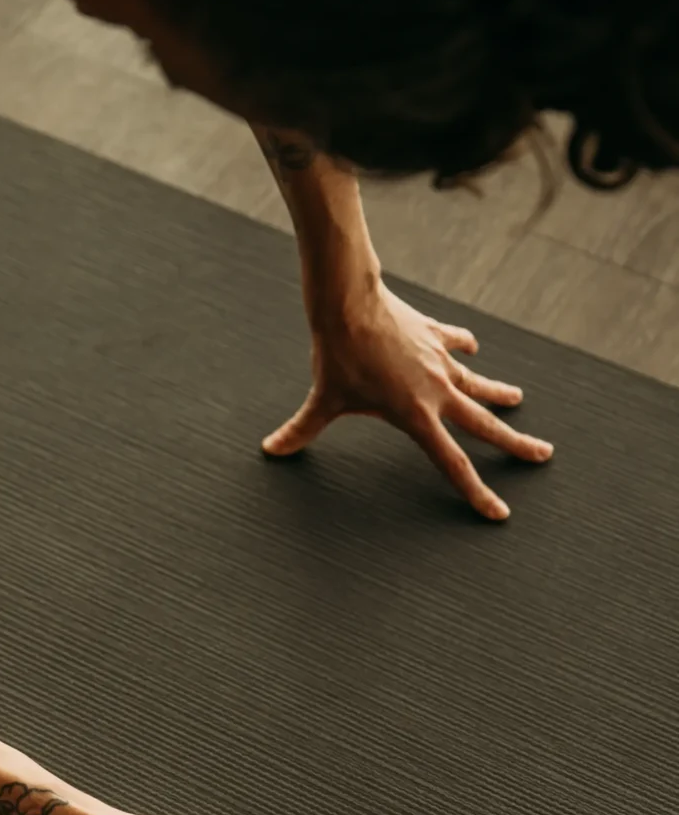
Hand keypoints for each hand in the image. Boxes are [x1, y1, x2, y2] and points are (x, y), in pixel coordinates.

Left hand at [263, 280, 553, 520]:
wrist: (350, 302)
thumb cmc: (339, 355)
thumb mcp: (324, 399)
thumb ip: (302, 429)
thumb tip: (271, 450)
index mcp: (417, 416)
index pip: (453, 465)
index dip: (476, 493)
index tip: (499, 512)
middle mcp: (438, 391)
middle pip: (485, 426)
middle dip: (515, 444)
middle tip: (544, 454)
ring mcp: (440, 360)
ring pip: (478, 383)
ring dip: (498, 393)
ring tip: (519, 399)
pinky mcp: (434, 334)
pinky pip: (455, 343)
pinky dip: (464, 346)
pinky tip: (472, 347)